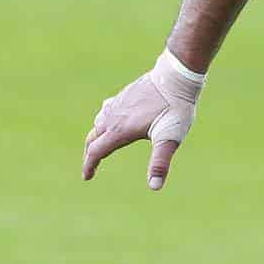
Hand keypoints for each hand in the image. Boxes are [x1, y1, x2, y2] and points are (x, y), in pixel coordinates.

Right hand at [82, 51, 205, 189]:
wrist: (176, 76)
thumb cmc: (175, 108)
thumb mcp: (169, 138)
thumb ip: (160, 162)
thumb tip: (155, 187)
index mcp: (120, 129)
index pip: (96, 151)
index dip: (89, 165)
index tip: (87, 177)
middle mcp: (113, 116)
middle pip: (93, 137)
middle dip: (90, 153)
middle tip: (91, 166)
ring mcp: (117, 103)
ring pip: (98, 122)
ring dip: (96, 136)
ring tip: (101, 145)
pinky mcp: (124, 94)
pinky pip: (106, 110)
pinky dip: (104, 120)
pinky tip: (112, 119)